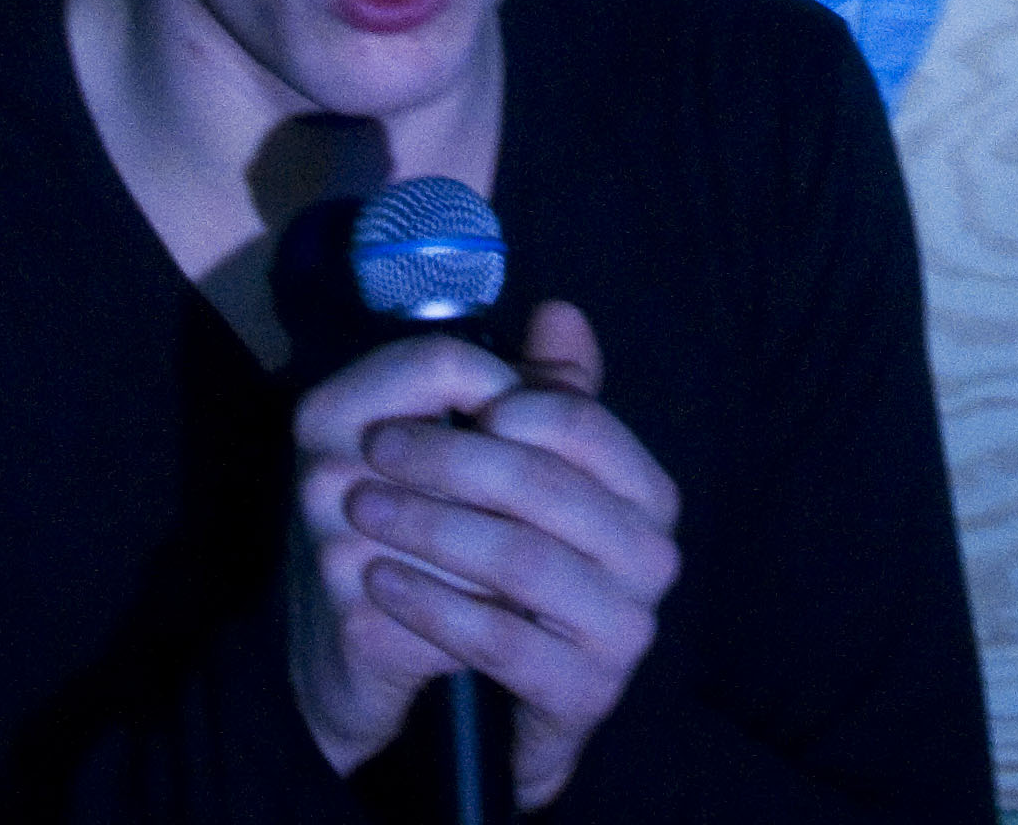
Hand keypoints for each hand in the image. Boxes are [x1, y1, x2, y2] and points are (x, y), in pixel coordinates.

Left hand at [292, 306, 679, 806]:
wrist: (506, 705)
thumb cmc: (515, 565)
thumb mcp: (527, 477)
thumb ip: (548, 398)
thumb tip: (558, 313)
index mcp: (648, 494)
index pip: (585, 426)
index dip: (513, 405)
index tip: (443, 398)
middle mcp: (653, 560)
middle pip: (544, 488)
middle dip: (451, 461)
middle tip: (375, 448)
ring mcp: (625, 632)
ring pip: (520, 560)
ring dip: (431, 527)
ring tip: (364, 508)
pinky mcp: (583, 695)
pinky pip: (499, 639)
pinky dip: (432, 603)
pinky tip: (380, 578)